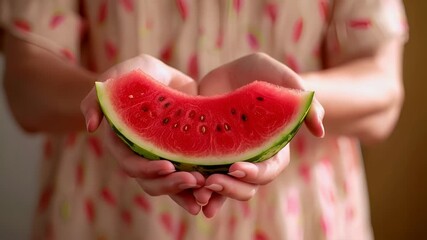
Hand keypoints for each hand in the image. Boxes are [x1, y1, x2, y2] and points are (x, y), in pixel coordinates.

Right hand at [81, 54, 202, 214]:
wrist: (168, 77)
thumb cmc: (140, 74)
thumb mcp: (120, 76)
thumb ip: (98, 96)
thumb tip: (90, 127)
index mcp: (124, 143)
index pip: (131, 164)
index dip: (147, 169)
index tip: (167, 166)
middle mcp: (142, 157)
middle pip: (152, 182)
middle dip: (171, 185)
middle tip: (193, 181)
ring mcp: (162, 160)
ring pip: (170, 186)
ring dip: (186, 193)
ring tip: (205, 192)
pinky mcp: (181, 160)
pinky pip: (187, 181)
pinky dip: (197, 191)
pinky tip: (212, 195)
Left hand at [194, 53, 324, 216]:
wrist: (224, 72)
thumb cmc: (257, 72)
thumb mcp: (280, 76)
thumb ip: (302, 99)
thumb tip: (320, 130)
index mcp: (272, 146)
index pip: (269, 170)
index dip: (256, 174)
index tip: (237, 168)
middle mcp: (251, 159)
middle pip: (247, 187)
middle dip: (231, 188)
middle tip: (213, 181)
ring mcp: (227, 160)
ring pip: (225, 190)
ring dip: (212, 195)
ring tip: (197, 192)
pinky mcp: (206, 158)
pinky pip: (202, 180)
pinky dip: (195, 190)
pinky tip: (187, 191)